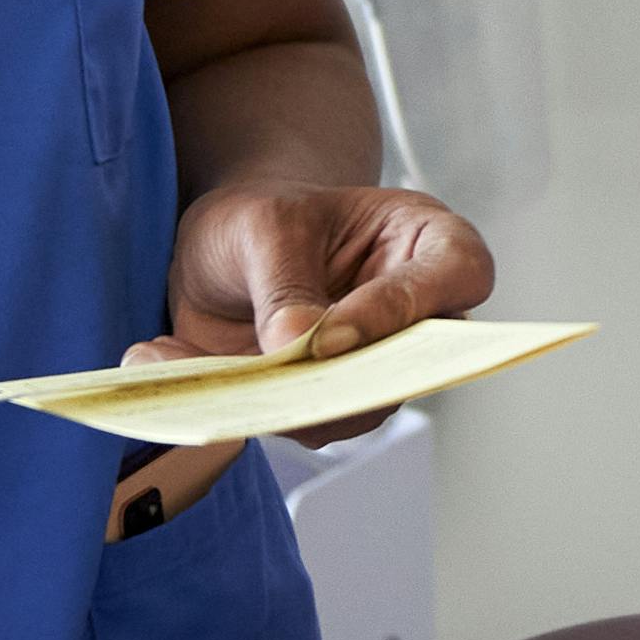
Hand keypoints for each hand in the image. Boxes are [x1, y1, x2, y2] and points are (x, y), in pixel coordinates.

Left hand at [162, 180, 493, 444]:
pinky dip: (244, 409)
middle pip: (418, 363)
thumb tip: (298, 347)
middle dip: (348, 382)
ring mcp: (375, 365)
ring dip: (287, 404)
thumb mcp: (263, 225)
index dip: (405, 309)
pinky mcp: (328, 402)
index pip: (457, 275)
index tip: (331, 335)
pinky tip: (183, 370)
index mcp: (425, 242)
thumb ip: (284, 281)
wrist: (226, 250)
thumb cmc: (264, 216)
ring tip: (209, 374)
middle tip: (280, 387)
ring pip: (359, 408)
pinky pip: (302, 423)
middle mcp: (416, 313)